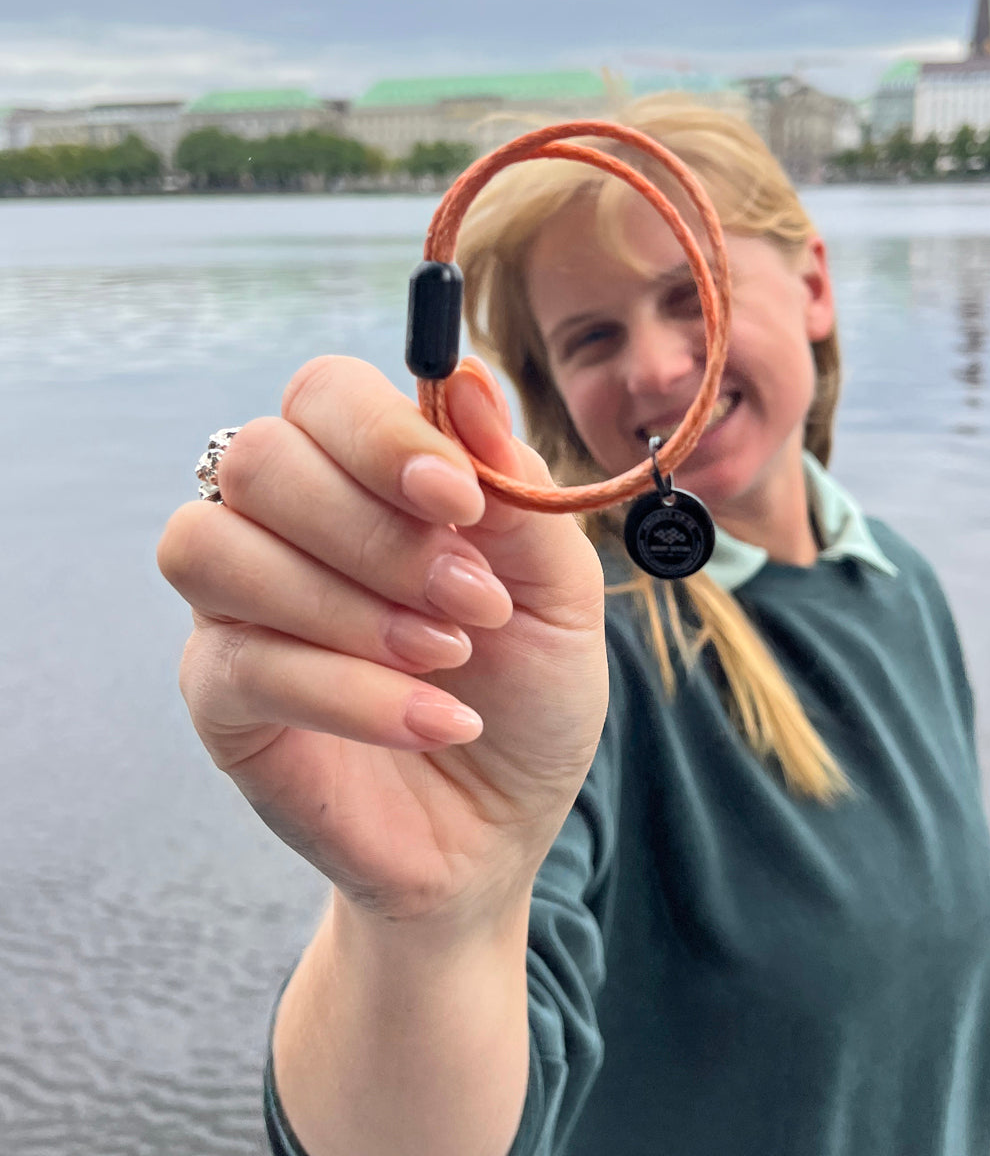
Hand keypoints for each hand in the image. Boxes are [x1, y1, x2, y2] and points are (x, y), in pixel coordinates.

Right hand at [158, 354, 607, 930]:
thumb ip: (518, 489)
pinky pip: (241, 661)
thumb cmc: (527, 695)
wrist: (498, 826)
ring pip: (214, 546)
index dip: (382, 433)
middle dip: (376, 533)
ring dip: (350, 604)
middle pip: (259, 458)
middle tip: (472, 603)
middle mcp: (286, 526)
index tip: (462, 501)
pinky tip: (436, 721)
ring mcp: (239, 608)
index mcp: (365, 480)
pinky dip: (353, 692)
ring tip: (447, 657)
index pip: (324, 393)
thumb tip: (466, 380)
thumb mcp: (558, 590)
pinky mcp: (219, 696)